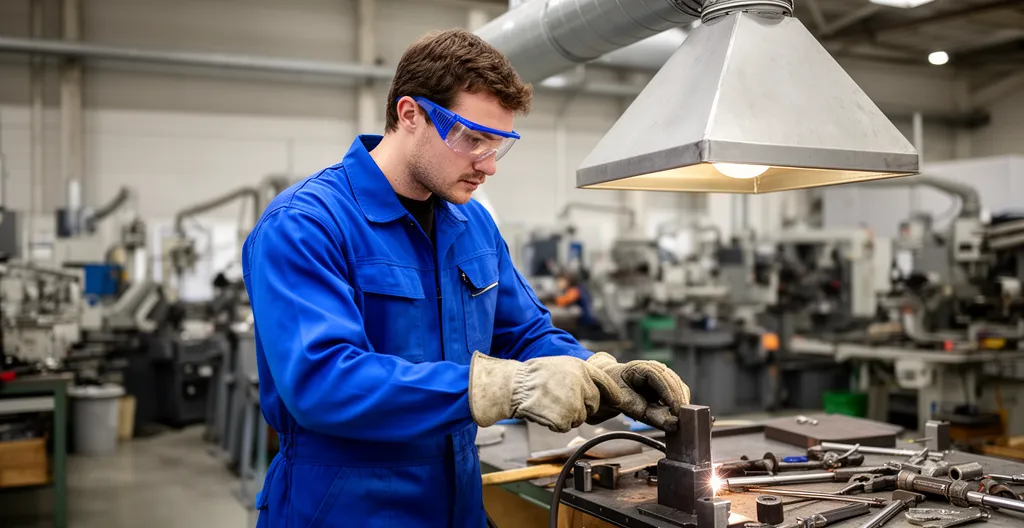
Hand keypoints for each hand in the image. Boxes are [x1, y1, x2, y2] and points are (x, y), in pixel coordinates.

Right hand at [469, 352, 623, 432]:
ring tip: (549, 404)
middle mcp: (582, 384)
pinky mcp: (566, 418)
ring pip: (579, 418)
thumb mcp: (561, 365)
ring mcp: (575, 402)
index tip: (618, 400)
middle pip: (593, 404)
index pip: (605, 382)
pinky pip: (565, 427)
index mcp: (581, 368)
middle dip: (581, 407)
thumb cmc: (533, 376)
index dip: (612, 392)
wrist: (514, 386)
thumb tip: (593, 390)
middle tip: (560, 401)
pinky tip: (544, 412)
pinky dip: (555, 424)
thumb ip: (579, 376)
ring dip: (566, 416)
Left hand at [585, 352, 689, 430]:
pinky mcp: (664, 383)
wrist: (606, 387)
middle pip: (672, 380)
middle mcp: (652, 367)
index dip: (670, 393)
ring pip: (678, 385)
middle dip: (678, 399)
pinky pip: (676, 391)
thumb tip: (672, 423)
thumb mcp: (626, 404)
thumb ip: (647, 414)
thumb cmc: (613, 392)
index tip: (676, 410)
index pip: (659, 376)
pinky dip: (678, 402)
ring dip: (681, 401)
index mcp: (638, 368)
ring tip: (682, 418)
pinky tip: (678, 413)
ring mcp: (659, 373)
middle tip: (683, 418)